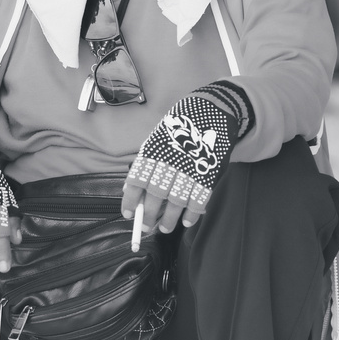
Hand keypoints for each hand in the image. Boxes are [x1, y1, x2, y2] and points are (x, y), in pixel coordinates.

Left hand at [123, 87, 243, 234]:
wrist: (211, 111)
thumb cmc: (179, 130)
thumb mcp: (156, 140)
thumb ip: (144, 165)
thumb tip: (128, 189)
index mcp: (154, 152)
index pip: (137, 180)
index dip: (130, 200)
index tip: (127, 214)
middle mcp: (169, 161)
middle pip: (155, 196)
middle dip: (148, 216)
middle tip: (145, 227)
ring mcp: (189, 168)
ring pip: (176, 202)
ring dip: (169, 220)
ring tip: (165, 228)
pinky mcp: (208, 174)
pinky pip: (198, 200)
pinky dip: (192, 214)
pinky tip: (186, 221)